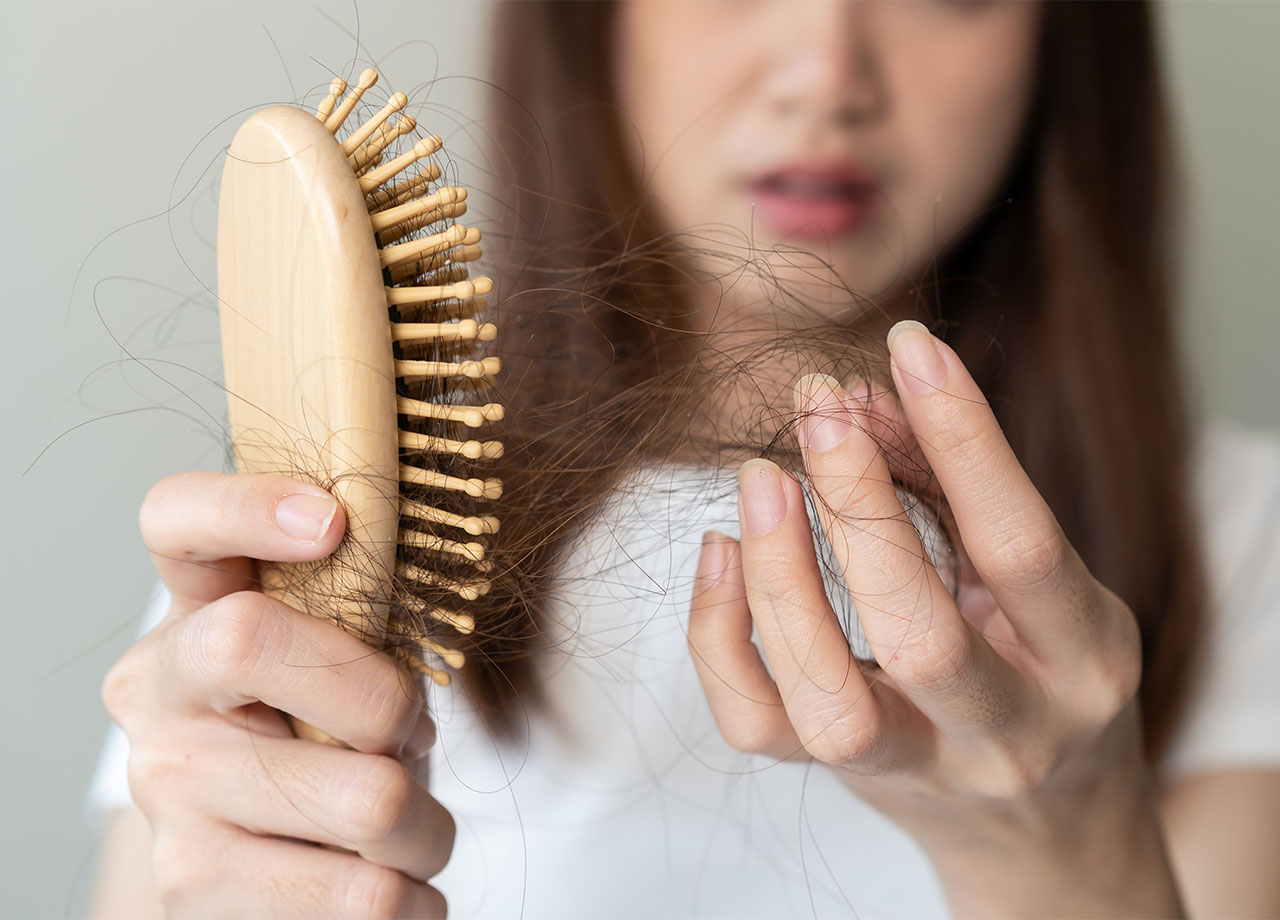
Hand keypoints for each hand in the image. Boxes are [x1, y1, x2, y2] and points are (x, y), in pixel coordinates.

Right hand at [103, 472, 451, 917]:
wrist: (272, 862)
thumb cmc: (334, 734)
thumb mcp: (349, 658)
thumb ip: (367, 611)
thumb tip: (418, 578)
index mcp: (198, 609)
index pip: (177, 521)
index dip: (245, 505)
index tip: (333, 521)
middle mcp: (160, 692)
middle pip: (257, 641)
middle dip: (386, 700)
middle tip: (410, 737)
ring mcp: (167, 791)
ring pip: (365, 797)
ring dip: (425, 825)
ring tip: (408, 829)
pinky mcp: (191, 885)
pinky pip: (363, 895)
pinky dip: (412, 896)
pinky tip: (393, 884)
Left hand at [687, 322, 1182, 915]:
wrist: (1046, 829)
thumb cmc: (1042, 668)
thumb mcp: (1030, 577)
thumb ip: (952, 484)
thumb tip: (859, 399)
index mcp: (1081, 660)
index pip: (1020, 543)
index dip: (964, 438)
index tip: (909, 347)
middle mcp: (1007, 730)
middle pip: (918, 631)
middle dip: (856, 503)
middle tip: (818, 407)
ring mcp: (922, 770)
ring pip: (828, 701)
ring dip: (779, 572)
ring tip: (762, 475)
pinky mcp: (846, 784)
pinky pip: (757, 724)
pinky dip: (719, 634)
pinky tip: (722, 550)